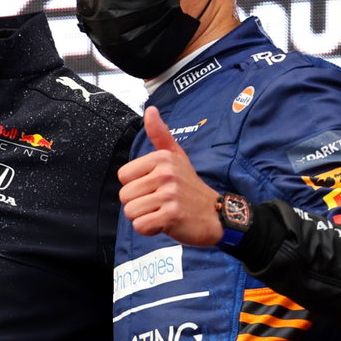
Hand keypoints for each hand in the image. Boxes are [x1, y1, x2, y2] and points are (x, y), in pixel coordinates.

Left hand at [118, 107, 224, 243]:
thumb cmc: (190, 187)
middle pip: (124, 195)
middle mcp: (166, 173)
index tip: (155, 187)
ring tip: (163, 211)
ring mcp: (169, 194)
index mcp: (162, 158)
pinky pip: (141, 226)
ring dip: (144, 217)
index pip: (123, 176)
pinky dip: (150, 229)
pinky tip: (166, 223)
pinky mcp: (171, 215)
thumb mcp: (177, 157)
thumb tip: (150, 110)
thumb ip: (160, 135)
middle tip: (160, 202)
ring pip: (130, 212)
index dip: (135, 186)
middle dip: (139, 204)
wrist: (217, 214)